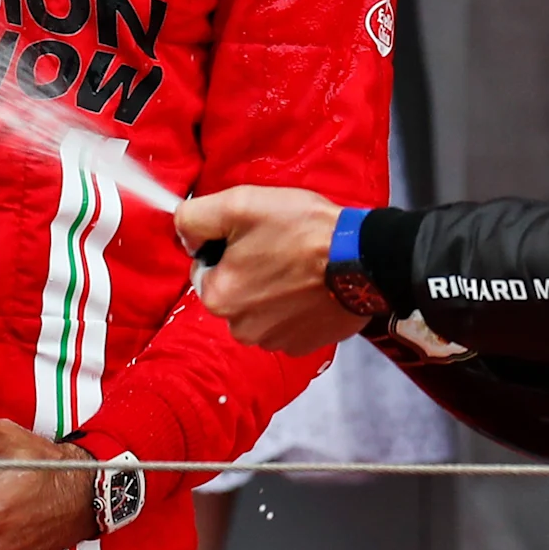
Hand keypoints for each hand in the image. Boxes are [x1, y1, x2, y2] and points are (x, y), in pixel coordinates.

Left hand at [173, 184, 361, 355]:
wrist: (364, 258)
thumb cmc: (302, 230)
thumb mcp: (239, 205)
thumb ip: (195, 218)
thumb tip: (184, 235)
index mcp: (218, 297)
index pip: (204, 267)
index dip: (226, 245)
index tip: (255, 235)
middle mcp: (240, 329)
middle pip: (232, 290)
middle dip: (248, 269)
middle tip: (278, 246)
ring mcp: (275, 341)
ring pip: (259, 308)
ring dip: (272, 289)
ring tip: (298, 264)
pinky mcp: (304, 344)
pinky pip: (287, 322)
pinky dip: (295, 305)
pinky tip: (312, 285)